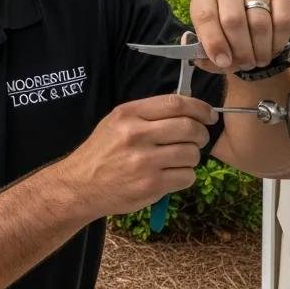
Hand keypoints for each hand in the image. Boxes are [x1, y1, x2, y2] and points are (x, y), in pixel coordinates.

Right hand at [58, 94, 216, 217]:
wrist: (81, 184)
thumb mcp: (115, 123)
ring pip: (192, 154)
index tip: (209, 114)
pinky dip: (185, 176)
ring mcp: (144, 161)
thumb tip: (185, 109)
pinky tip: (170, 175)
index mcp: (127, 114)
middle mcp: (136, 134)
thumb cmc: (101, 152)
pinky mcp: (152, 185)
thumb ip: (146, 115)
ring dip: (192, 157)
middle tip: (198, 139)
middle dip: (201, 134)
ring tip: (177, 160)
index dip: (199, 107)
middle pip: (189, 127)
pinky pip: (187, 176)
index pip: (174, 103)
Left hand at [190, 0, 289, 73]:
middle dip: (241, 50)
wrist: (252, 31)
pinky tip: (273, 47)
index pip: (205, 16)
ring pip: (259, 23)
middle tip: (245, 64)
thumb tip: (209, 59)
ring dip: (260, 49)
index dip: (214, 42)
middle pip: (233, 20)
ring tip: (258, 59)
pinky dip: (279, 40)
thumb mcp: (210, 49)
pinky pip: (283, 20)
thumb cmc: (227, 38)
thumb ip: (204, 57)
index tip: (223, 61)